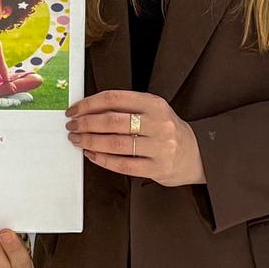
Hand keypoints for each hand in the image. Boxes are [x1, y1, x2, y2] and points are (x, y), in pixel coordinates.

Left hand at [65, 90, 205, 185]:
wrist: (196, 154)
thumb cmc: (166, 130)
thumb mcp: (152, 110)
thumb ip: (126, 107)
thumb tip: (88, 109)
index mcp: (154, 104)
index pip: (114, 98)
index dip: (89, 103)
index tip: (74, 109)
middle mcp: (158, 124)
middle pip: (112, 121)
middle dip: (86, 123)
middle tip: (72, 126)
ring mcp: (159, 147)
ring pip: (115, 144)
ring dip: (90, 141)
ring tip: (77, 140)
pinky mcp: (157, 169)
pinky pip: (123, 165)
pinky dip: (102, 159)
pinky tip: (92, 154)